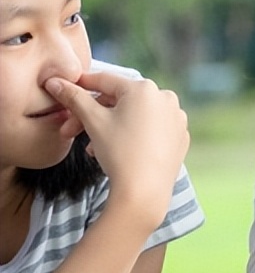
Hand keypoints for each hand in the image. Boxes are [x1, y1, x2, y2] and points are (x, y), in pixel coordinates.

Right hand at [46, 71, 188, 230]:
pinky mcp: (180, 136)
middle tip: (70, 132)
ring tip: (92, 147)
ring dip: (110, 127)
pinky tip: (117, 151)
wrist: (144, 191)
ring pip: (135, 115)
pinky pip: (151, 129)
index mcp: (145, 88)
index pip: (106, 81)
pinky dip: (133, 135)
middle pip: (120, 100)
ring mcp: (176, 117)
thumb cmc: (119, 152)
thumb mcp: (93, 121)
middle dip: (92, 115)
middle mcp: (166, 97)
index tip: (65, 88)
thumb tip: (56, 82)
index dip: (82, 85)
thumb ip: (74, 98)